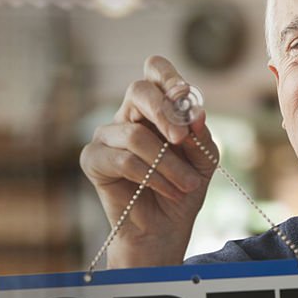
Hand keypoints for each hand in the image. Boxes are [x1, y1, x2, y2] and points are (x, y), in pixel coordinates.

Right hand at [79, 55, 218, 267]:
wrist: (165, 228)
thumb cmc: (183, 187)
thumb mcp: (203, 159)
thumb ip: (200, 134)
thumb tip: (195, 113)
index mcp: (156, 106)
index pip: (154, 70)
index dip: (169, 76)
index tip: (185, 95)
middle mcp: (128, 114)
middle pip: (138, 90)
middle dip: (165, 112)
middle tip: (182, 139)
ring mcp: (107, 135)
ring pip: (136, 135)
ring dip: (168, 163)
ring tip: (187, 185)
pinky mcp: (93, 158)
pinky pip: (124, 161)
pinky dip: (152, 177)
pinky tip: (168, 191)